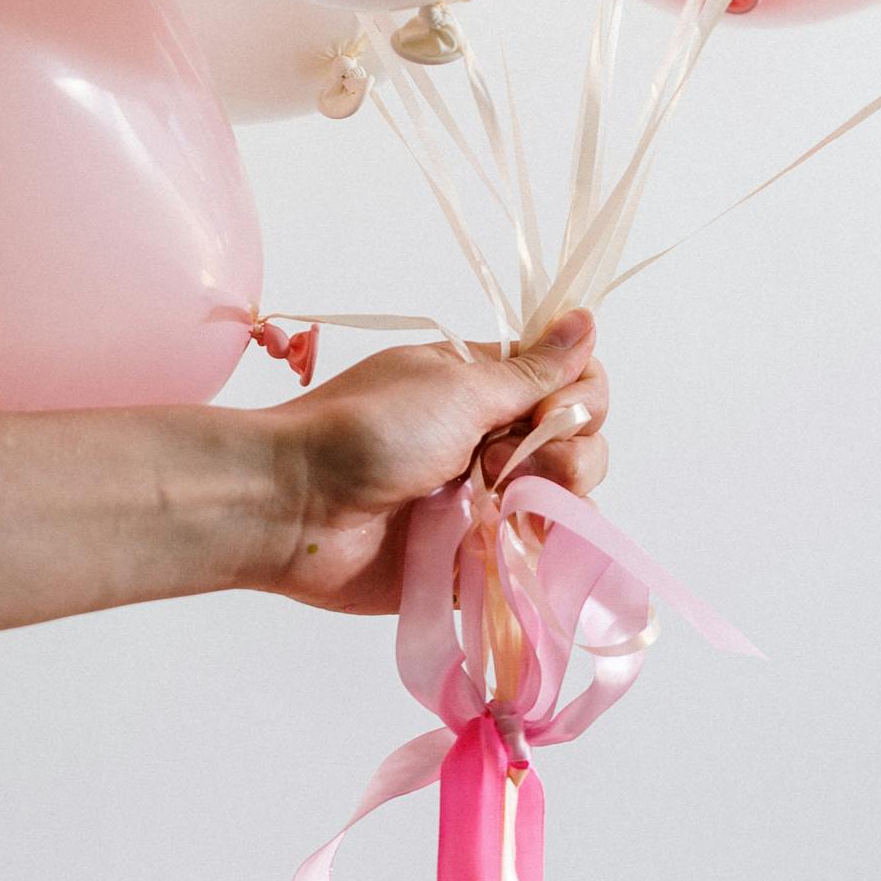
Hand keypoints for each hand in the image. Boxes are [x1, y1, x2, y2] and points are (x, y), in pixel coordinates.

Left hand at [251, 313, 607, 614]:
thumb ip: (531, 372)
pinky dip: (531, 554)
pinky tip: (503, 544)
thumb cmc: (366, 431)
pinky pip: (531, 563)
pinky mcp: (472, 562)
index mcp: (485, 387)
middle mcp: (492, 441)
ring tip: (493, 502)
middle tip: (502, 460)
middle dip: (568, 453)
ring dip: (546, 502)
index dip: (581, 395)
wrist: (295, 508)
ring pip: (564, 506)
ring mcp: (485, 504)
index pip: (573, 383)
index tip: (554, 406)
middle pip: (579, 445)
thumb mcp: (457, 388)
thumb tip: (586, 317)